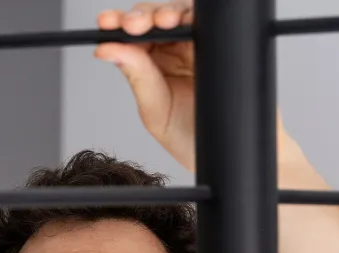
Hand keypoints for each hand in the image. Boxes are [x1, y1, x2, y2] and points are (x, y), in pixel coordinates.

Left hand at [94, 2, 303, 174]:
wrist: (231, 153)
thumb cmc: (193, 138)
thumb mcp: (157, 111)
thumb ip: (137, 77)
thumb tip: (108, 50)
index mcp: (150, 65)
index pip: (130, 37)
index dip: (117, 25)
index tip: (106, 23)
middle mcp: (172, 52)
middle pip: (153, 18)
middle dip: (142, 16)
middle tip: (135, 24)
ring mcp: (197, 45)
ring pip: (179, 14)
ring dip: (168, 12)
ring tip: (166, 22)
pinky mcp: (221, 43)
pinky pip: (208, 21)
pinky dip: (196, 15)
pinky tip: (186, 20)